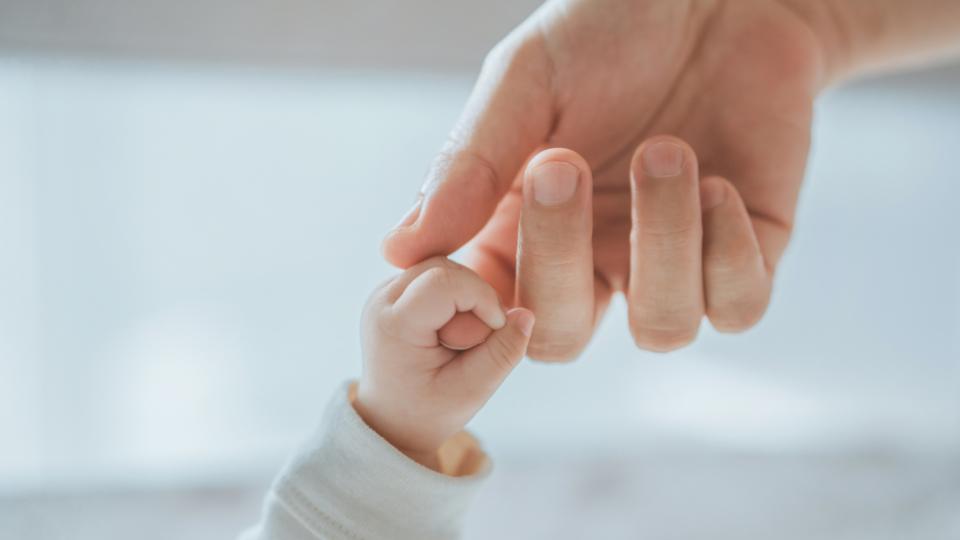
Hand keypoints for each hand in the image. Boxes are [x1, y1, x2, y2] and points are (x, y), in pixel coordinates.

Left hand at [355, 256, 534, 469]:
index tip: (495, 331)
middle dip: (474, 299)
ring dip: (466, 298)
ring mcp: (386, 291)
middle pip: (446, 269)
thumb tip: (526, 314)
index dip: (483, 299)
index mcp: (394, 325)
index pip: (446, 282)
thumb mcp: (472, 391)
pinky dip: (456, 297)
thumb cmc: (428, 410)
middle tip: (472, 342)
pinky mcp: (397, 289)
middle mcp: (382, 300)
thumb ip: (503, 353)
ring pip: (444, 267)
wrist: (392, 418)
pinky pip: (438, 274)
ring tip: (461, 338)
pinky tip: (453, 328)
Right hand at [383, 0, 827, 357]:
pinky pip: (737, 306)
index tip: (468, 253)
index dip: (474, 305)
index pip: (485, 309)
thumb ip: (470, 165)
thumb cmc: (610, 27)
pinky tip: (717, 181)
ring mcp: (668, 259)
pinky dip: (725, 252)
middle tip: (563, 163)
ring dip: (662, 243)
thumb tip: (398, 251)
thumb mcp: (527, 80)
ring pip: (660, 330)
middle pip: (561, 338)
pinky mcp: (746, 249)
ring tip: (667, 148)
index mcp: (525, 227)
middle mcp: (594, 257)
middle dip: (559, 258)